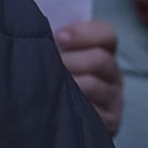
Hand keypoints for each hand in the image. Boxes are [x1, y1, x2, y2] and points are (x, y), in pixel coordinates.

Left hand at [55, 18, 121, 134]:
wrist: (61, 122)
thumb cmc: (56, 78)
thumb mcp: (60, 56)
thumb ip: (55, 40)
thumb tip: (33, 25)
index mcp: (104, 52)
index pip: (106, 34)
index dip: (83, 33)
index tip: (58, 37)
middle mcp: (113, 75)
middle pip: (100, 59)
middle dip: (71, 60)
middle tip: (50, 64)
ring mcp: (114, 100)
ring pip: (93, 85)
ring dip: (69, 84)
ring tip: (49, 85)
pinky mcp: (110, 123)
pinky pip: (94, 113)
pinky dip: (74, 107)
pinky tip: (59, 105)